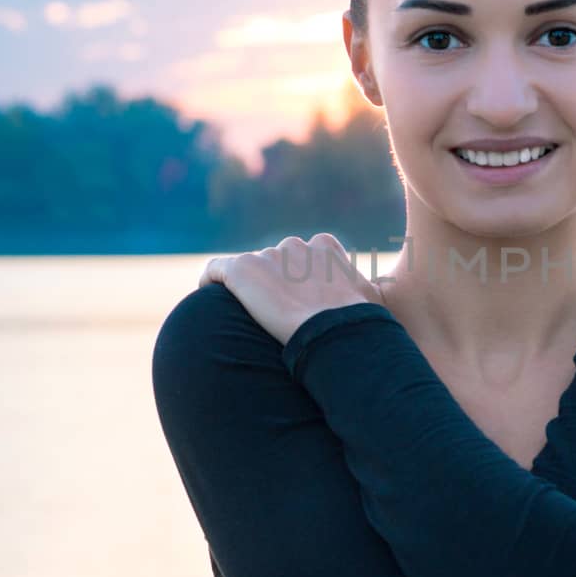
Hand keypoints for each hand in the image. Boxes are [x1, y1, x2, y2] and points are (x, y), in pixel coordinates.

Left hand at [199, 233, 386, 345]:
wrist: (332, 330)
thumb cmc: (355, 322)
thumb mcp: (369, 298)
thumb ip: (360, 287)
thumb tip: (367, 293)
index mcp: (325, 247)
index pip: (304, 256)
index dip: (297, 280)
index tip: (297, 303)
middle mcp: (295, 245)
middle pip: (275, 263)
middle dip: (272, 285)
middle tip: (272, 318)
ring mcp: (268, 256)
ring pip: (249, 272)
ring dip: (248, 291)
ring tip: (245, 321)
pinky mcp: (243, 269)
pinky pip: (216, 271)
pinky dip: (210, 282)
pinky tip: (207, 299)